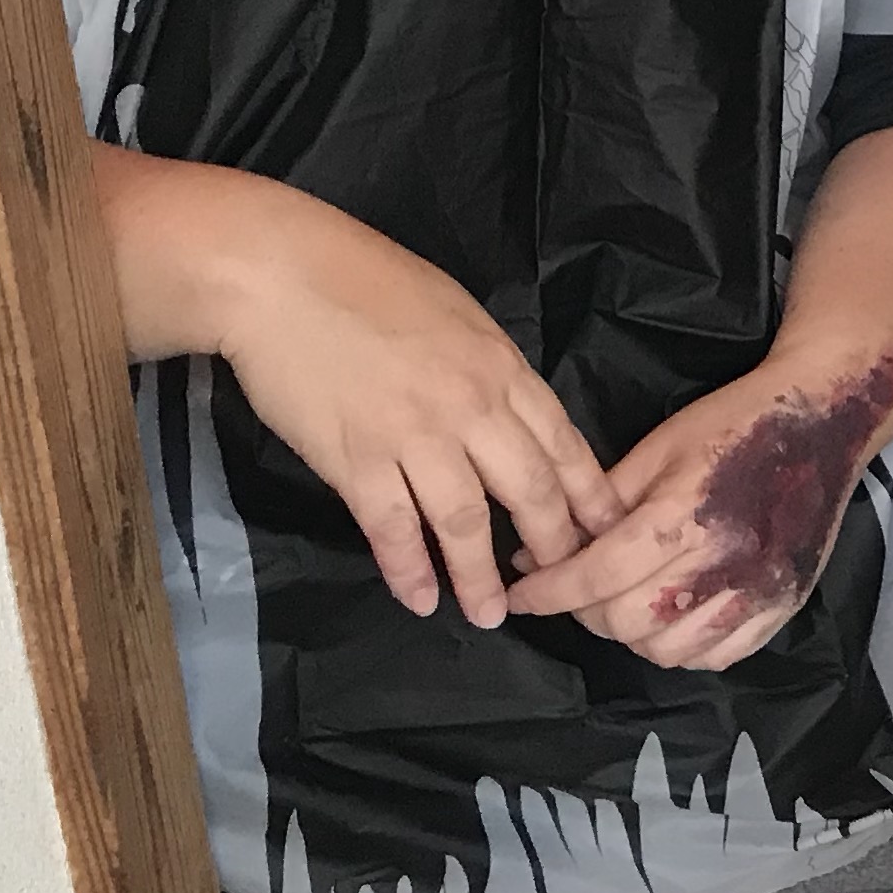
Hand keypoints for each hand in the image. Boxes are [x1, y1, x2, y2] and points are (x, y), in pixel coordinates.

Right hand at [207, 191, 621, 627]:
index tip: (608, 533)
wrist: (284, 277)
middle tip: (563, 589)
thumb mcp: (459, 315)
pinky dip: (408, 569)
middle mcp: (470, 407)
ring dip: (479, 575)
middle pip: (529, 490)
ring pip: (465, 521)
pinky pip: (393, 528)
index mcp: (502, 367)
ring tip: (489, 615)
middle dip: (552, 545)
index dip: (588, 495)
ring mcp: (414, 436)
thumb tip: (511, 412)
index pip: (563, 443)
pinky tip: (419, 600)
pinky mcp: (356, 460)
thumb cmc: (368, 282)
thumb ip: (490, 368)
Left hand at [502, 343, 892, 670]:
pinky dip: (684, 646)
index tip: (522, 592)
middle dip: (588, 610)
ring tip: (630, 600)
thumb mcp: (658, 446)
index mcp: (683, 513)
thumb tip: (537, 550)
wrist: (825, 414)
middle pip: (626, 621)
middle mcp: (723, 560)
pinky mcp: (785, 603)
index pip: (596, 576)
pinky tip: (676, 616)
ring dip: (635, 632)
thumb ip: (600, 502)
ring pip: (666, 649)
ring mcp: (759, 588)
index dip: (547, 591)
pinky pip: (716, 656)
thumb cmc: (734, 421)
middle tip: (583, 587)